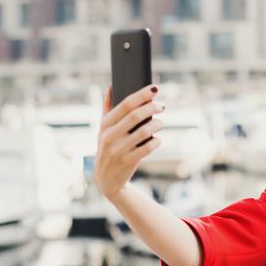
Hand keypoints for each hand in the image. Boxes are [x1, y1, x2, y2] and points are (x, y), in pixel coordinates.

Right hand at [94, 83, 164, 198]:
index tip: (155, 89)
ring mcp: (119, 149)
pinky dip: (156, 141)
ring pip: (145, 131)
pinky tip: (157, 140)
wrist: (107, 179)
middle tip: (162, 106)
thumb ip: (106, 108)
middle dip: (153, 108)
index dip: (142, 94)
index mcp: (105, 125)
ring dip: (157, 124)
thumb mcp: (103, 130)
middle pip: (136, 116)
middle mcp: (110, 136)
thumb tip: (110, 86)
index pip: (125, 104)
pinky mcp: (129, 161)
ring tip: (161, 123)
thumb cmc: (107, 148)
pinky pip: (148, 147)